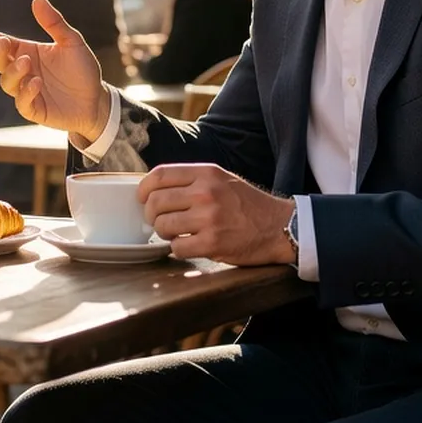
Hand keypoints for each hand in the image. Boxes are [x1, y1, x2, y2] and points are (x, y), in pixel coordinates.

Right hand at [0, 0, 110, 142]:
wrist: (97, 100)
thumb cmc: (82, 69)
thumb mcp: (71, 42)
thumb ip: (54, 23)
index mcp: (27, 52)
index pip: (3, 44)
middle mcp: (23, 71)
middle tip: (3, 43)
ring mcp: (26, 91)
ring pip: (6, 82)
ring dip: (13, 72)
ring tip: (26, 63)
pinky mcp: (34, 109)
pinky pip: (21, 102)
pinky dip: (26, 92)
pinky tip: (37, 82)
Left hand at [139, 163, 296, 265]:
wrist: (279, 226)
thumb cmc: (248, 204)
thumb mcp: (222, 179)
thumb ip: (192, 180)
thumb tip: (156, 188)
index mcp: (206, 173)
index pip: (159, 175)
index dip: (144, 188)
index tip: (142, 198)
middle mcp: (205, 193)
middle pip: (155, 202)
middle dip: (151, 215)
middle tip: (158, 221)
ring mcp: (209, 218)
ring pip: (162, 225)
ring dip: (164, 233)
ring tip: (176, 233)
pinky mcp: (213, 243)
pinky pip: (177, 247)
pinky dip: (178, 249)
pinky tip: (189, 245)